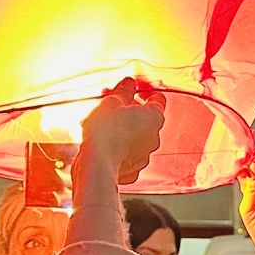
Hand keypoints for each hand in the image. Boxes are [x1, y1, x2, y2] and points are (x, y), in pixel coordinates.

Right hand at [66, 79, 164, 248]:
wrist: (96, 165)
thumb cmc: (106, 131)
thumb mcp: (112, 102)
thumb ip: (124, 90)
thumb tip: (129, 83)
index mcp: (154, 117)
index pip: (157, 98)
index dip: (144, 92)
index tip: (131, 89)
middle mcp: (154, 137)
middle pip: (145, 118)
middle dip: (128, 111)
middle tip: (110, 106)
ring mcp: (144, 156)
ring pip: (135, 138)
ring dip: (123, 131)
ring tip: (102, 127)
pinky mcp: (132, 171)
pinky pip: (126, 156)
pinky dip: (118, 150)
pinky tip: (103, 146)